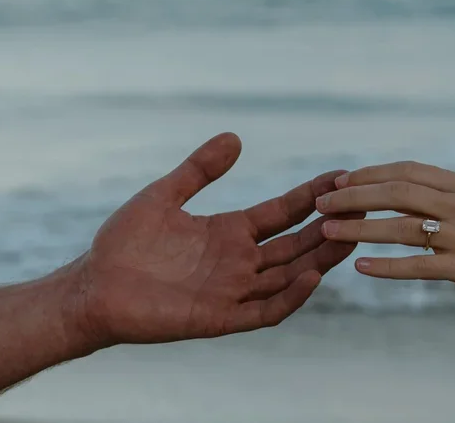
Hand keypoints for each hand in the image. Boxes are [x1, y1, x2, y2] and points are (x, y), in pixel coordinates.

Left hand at [72, 133, 356, 346]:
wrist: (93, 286)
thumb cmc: (124, 242)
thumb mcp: (164, 195)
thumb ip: (199, 169)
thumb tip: (236, 137)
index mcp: (229, 232)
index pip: (281, 213)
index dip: (310, 196)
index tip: (338, 176)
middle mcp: (238, 261)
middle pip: (295, 244)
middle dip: (328, 226)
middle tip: (361, 205)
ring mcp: (232, 290)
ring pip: (289, 275)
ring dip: (320, 258)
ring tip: (349, 235)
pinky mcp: (220, 317)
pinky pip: (265, 310)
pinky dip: (290, 296)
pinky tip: (311, 275)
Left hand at [316, 161, 454, 316]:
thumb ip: (450, 199)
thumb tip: (408, 196)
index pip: (408, 171)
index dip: (371, 173)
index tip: (342, 179)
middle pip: (397, 192)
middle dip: (354, 195)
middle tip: (322, 201)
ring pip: (402, 226)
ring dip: (360, 227)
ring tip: (327, 230)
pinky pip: (421, 266)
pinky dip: (388, 266)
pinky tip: (362, 268)